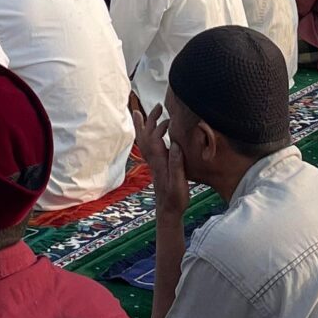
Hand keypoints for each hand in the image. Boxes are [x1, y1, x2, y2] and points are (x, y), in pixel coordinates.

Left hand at [132, 100, 187, 221]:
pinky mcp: (156, 165)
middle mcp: (154, 159)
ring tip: (138, 113)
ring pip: (144, 140)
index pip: (155, 138)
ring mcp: (153, 162)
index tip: (171, 118)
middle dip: (150, 120)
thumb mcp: (179, 182)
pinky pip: (147, 146)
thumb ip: (176, 164)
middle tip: (158, 106)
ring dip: (142, 125)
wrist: (167, 211)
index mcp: (159, 161)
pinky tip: (148, 132)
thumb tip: (174, 144)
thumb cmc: (175, 198)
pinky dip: (144, 135)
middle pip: (147, 135)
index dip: (161, 126)